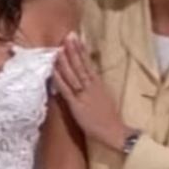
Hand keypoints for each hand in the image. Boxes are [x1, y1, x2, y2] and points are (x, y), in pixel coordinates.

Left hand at [53, 33, 128, 149]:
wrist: (114, 132)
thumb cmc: (110, 117)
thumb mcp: (106, 97)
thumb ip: (97, 86)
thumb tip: (90, 76)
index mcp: (99, 84)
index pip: (89, 64)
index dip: (81, 51)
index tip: (76, 38)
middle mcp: (91, 87)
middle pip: (81, 66)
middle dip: (74, 51)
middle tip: (68, 36)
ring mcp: (83, 95)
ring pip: (74, 75)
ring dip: (66, 62)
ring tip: (60, 48)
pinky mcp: (77, 106)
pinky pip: (67, 90)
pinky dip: (60, 80)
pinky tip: (54, 70)